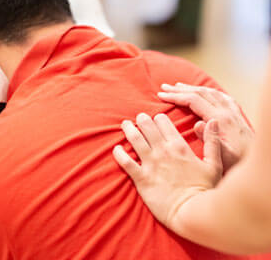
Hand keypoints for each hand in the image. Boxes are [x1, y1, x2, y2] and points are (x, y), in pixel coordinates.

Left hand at [113, 113, 222, 229]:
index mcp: (179, 146)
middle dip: (141, 119)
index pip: (163, 121)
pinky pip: (126, 162)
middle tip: (138, 118)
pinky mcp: (142, 178)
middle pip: (146, 126)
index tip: (155, 119)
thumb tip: (212, 121)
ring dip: (128, 130)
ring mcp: (151, 164)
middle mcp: (162, 151)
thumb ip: (212, 141)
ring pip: (134, 139)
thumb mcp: (215, 164)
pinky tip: (116, 149)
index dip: (158, 118)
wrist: (193, 213)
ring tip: (125, 125)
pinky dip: (119, 154)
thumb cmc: (206, 190)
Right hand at [158, 83, 253, 170]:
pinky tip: (207, 94)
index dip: (176, 96)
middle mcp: (228, 113)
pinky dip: (209, 92)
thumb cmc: (241, 166)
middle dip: (180, 89)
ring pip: (211, 93)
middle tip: (164, 87)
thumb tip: (198, 124)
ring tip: (179, 86)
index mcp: (221, 120)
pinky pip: (222, 98)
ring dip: (193, 88)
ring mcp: (234, 114)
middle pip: (201, 93)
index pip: (194, 100)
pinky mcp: (239, 118)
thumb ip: (211, 141)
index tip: (161, 95)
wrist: (263, 167)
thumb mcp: (224, 159)